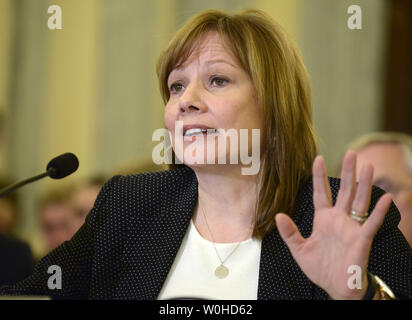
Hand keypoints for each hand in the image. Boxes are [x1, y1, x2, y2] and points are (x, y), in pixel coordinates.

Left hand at [275, 150, 391, 299]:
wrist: (335, 287)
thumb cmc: (319, 268)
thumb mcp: (299, 249)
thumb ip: (289, 233)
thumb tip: (278, 215)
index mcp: (323, 219)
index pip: (321, 193)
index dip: (319, 176)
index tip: (318, 158)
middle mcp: (339, 219)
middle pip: (344, 191)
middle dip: (347, 172)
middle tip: (351, 152)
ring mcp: (351, 227)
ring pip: (359, 201)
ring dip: (364, 184)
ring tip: (368, 166)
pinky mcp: (362, 239)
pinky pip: (371, 223)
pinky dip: (378, 212)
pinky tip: (385, 197)